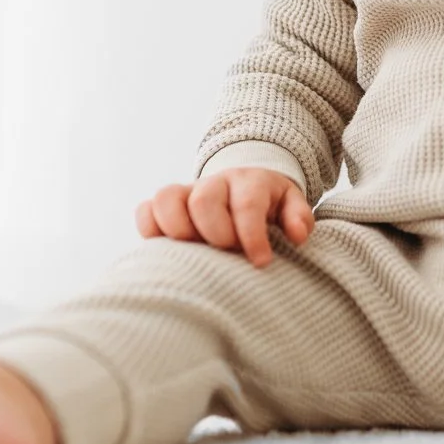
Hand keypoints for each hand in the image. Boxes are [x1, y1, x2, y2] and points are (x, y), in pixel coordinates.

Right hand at [136, 167, 314, 267]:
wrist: (245, 184)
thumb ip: (298, 217)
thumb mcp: (291, 204)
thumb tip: (297, 235)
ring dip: (178, 229)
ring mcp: (187, 192)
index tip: (261, 262)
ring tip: (195, 253)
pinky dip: (151, 229)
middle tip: (228, 253)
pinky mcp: (167, 205)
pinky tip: (168, 250)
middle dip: (216, 232)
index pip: (246, 204)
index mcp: (249, 182)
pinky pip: (146, 209)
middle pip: (204, 200)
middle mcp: (215, 183)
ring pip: (167, 198)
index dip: (251, 234)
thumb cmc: (270, 205)